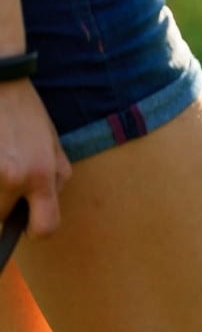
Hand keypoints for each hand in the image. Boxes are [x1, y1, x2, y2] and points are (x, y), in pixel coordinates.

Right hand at [0, 79, 71, 238]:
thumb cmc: (26, 115)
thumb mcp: (53, 145)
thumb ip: (54, 179)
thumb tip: (41, 210)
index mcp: (41, 175)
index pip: (44, 229)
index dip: (37, 228)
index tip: (29, 219)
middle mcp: (13, 178)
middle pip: (2, 217)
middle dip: (5, 204)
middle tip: (8, 173)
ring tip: (1, 161)